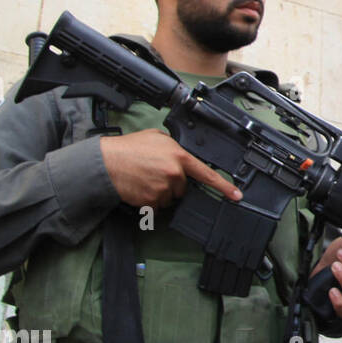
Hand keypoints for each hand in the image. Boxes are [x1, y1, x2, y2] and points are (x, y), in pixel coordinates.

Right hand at [101, 128, 240, 208]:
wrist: (105, 162)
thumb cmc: (128, 148)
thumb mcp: (156, 137)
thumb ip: (174, 146)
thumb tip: (180, 153)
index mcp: (179, 157)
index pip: (207, 174)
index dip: (224, 186)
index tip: (236, 195)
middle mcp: (174, 174)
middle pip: (183, 187)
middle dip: (172, 182)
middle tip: (154, 172)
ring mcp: (164, 189)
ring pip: (169, 198)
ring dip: (160, 192)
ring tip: (144, 178)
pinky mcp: (152, 201)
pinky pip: (156, 205)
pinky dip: (149, 200)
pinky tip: (140, 187)